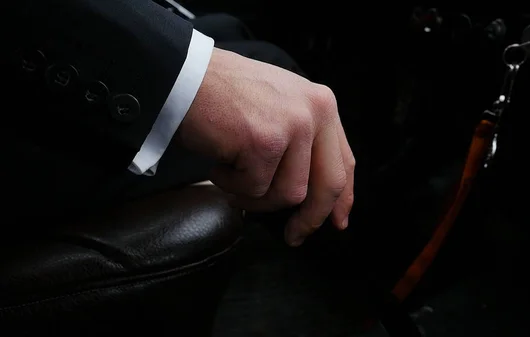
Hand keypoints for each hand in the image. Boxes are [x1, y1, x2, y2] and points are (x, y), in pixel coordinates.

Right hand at [180, 48, 354, 245]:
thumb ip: (303, 142)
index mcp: (322, 104)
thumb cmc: (224, 95)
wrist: (183, 77)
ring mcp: (292, 126)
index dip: (342, 198)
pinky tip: (218, 162)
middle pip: (327, 185)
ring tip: (232, 173)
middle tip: (293, 236)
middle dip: (310, 219)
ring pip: (288, 194)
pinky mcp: (265, 142)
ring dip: (255, 196)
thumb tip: (311, 193)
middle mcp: (314, 112)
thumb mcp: (279, 107)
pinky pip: (254, 189)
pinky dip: (230, 184)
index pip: (343, 162)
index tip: (337, 222)